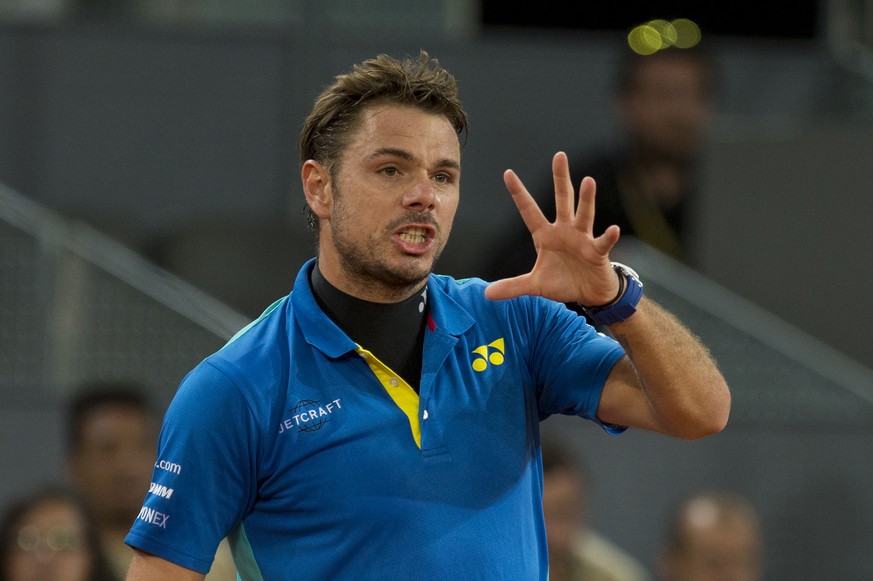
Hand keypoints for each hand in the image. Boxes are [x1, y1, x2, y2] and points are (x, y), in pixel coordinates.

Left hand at [485, 151, 620, 304]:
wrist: (590, 293)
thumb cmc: (563, 282)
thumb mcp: (535, 286)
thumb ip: (513, 287)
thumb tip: (487, 294)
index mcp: (545, 235)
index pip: (529, 210)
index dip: (518, 193)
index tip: (507, 173)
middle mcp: (564, 230)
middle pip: (562, 200)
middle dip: (560, 178)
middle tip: (559, 156)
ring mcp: (582, 238)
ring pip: (584, 214)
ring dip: (586, 199)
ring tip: (588, 181)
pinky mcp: (597, 252)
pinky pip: (603, 242)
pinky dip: (608, 236)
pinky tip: (613, 229)